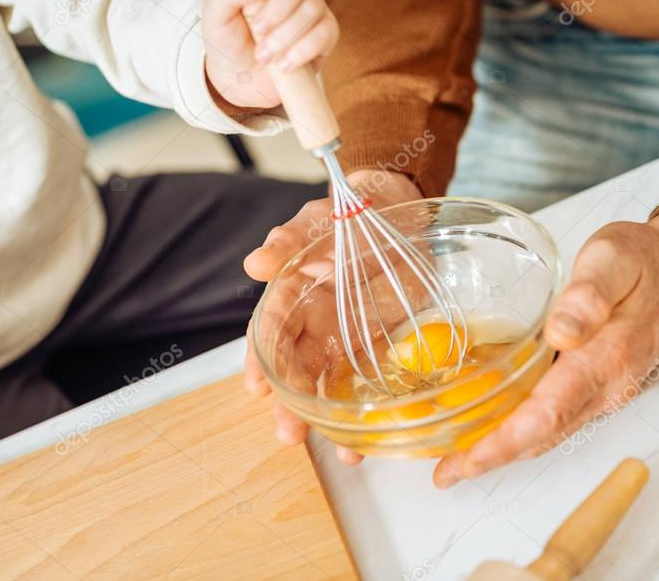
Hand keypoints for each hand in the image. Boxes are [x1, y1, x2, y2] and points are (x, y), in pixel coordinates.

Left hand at [202, 0, 338, 108]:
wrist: (240, 80)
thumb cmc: (227, 40)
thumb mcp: (214, 15)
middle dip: (277, 7)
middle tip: (257, 30)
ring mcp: (312, 7)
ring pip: (313, 6)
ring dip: (285, 35)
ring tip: (263, 55)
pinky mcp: (325, 33)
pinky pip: (326, 32)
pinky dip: (302, 50)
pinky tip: (283, 64)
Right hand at [243, 169, 421, 461]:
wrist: (402, 208)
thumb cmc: (353, 211)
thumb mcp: (322, 220)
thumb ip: (291, 239)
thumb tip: (256, 262)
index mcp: (293, 294)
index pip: (269, 332)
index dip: (260, 361)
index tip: (257, 387)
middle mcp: (314, 322)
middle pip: (294, 370)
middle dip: (289, 405)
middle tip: (289, 433)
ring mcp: (345, 338)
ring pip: (326, 386)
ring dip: (326, 420)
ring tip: (337, 451)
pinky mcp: (378, 347)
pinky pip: (366, 384)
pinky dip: (365, 414)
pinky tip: (367, 441)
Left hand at [434, 213, 658, 487]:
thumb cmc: (643, 260)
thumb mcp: (614, 259)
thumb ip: (589, 293)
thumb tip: (562, 331)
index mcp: (605, 357)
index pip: (547, 414)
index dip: (504, 442)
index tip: (467, 459)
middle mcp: (606, 386)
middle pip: (543, 435)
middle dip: (493, 458)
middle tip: (446, 472)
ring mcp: (604, 390)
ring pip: (548, 432)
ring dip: (504, 451)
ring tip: (457, 461)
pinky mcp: (597, 385)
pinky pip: (556, 418)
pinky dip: (520, 433)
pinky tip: (492, 428)